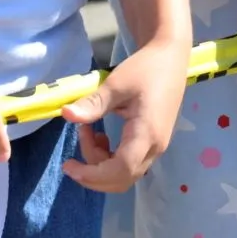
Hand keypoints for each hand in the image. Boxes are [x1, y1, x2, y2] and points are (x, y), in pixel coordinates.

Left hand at [63, 36, 190, 189]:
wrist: (170, 58)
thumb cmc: (146, 68)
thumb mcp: (116, 84)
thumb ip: (93, 104)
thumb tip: (66, 115)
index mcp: (147, 133)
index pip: (120, 170)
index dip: (93, 174)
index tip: (69, 165)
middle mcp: (155, 147)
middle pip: (122, 179)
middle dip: (93, 174)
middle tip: (71, 158)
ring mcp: (156, 147)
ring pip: (125, 173)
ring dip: (100, 162)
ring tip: (87, 132)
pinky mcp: (153, 143)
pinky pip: (129, 163)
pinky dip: (110, 158)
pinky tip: (101, 137)